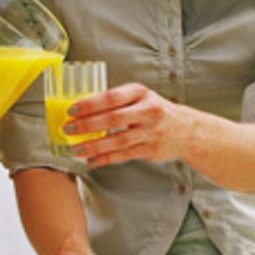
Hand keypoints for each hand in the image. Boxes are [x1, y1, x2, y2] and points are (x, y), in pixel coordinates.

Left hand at [65, 83, 193, 168]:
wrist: (186, 130)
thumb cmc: (155, 110)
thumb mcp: (139, 97)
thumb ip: (116, 101)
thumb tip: (82, 110)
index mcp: (141, 93)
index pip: (112, 97)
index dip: (90, 104)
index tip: (72, 110)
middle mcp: (148, 111)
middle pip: (113, 119)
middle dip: (87, 125)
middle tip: (68, 129)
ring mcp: (151, 132)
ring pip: (117, 141)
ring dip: (93, 146)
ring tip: (75, 149)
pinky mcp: (151, 150)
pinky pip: (123, 156)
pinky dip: (105, 159)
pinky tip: (91, 161)